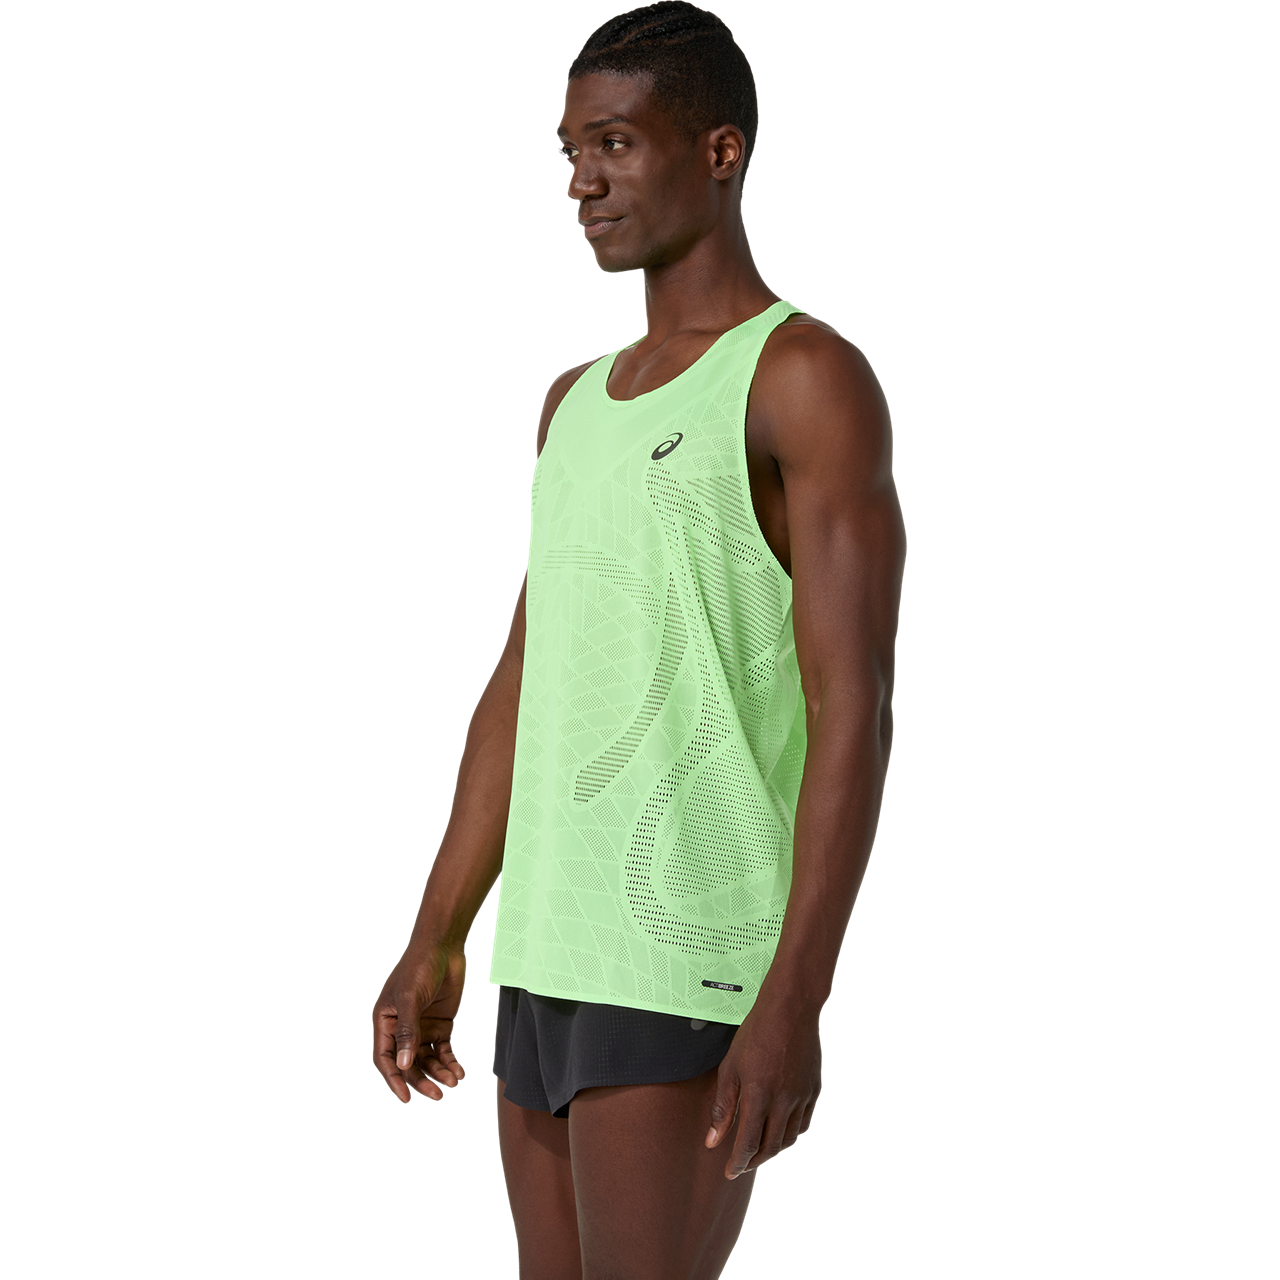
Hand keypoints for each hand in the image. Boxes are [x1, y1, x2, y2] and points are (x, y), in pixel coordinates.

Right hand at [372, 940, 467, 1103]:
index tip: (406, 1098)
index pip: (384, 1058)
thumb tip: (403, 1064)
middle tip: (438, 1095)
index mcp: (384, 1021)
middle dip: (422, 1080)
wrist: (444, 945)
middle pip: (408, 1063)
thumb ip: (407, 1032)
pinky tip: (459, 1072)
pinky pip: (443, 1050)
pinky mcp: (440, 1024)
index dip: (393, 1080)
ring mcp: (421, 1027)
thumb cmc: (419, 966)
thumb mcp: (410, 998)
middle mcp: (401, 1027)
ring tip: (454, 1082)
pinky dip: (450, 1062)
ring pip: (427, 1060)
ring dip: (439, 1073)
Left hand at [704, 999, 821, 1177]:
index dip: (738, 1163)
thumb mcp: (730, 1067)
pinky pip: (805, 1123)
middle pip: (771, 1147)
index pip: (748, 1144)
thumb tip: (713, 1140)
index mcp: (759, 1096)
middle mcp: (784, 1101)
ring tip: (759, 1149)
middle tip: (742, 1165)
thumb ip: (723, 1107)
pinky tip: (781, 1130)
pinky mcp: (815, 1090)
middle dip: (754, 1161)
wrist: (791, 1009)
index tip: (730, 1172)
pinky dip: (792, 1134)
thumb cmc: (756, 1033)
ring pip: (789, 1138)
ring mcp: (802, 1097)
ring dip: (773, 1150)